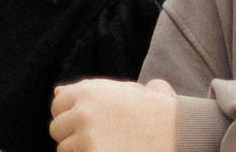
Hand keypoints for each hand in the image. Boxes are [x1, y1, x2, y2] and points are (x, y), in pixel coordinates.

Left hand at [47, 78, 173, 151]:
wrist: (178, 131)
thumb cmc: (156, 109)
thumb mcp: (126, 89)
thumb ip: (90, 90)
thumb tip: (57, 90)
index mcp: (91, 90)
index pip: (58, 105)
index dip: (71, 113)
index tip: (88, 119)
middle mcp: (83, 112)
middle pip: (57, 129)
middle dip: (72, 132)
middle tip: (99, 134)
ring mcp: (85, 138)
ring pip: (64, 149)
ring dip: (81, 148)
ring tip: (108, 144)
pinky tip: (110, 150)